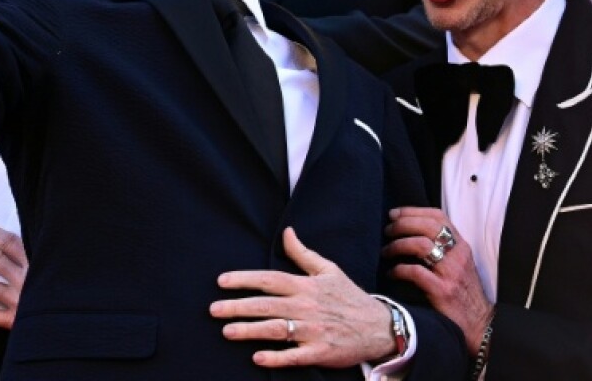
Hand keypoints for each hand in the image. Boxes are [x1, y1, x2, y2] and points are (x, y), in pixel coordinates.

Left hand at [209, 227, 394, 368]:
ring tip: (227, 332)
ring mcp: (313, 330)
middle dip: (238, 306)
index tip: (222, 281)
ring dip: (250, 331)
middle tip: (213, 309)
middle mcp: (307, 306)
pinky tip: (257, 358)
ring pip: (276, 329)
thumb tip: (286, 232)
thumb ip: (303, 253)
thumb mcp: (329, 270)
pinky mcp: (320, 352)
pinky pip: (294, 356)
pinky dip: (276, 358)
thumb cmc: (349, 297)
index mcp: (306, 285)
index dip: (245, 279)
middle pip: (266, 305)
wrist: (378, 327)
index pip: (270, 279)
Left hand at [384, 207, 491, 350]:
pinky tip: (391, 273)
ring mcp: (451, 272)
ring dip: (397, 245)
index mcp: (461, 245)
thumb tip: (411, 229)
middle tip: (387, 230)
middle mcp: (458, 255)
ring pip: (420, 245)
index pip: (437, 216)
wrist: (479, 323)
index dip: (413, 211)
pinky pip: (416, 272)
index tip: (394, 213)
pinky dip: (399, 270)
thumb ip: (443, 246)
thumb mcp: (458, 263)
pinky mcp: (442, 290)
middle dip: (402, 224)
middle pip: (427, 226)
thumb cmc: (463, 291)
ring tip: (386, 251)